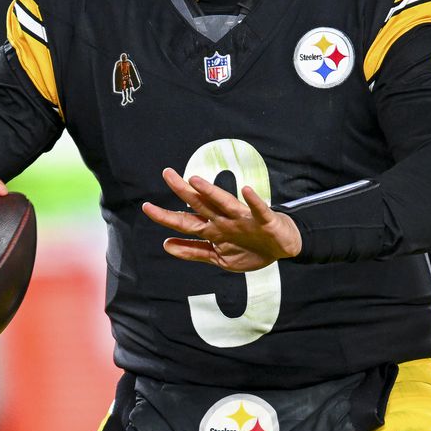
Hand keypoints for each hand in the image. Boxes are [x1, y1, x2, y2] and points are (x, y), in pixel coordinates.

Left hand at [141, 167, 300, 271]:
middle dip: (183, 192)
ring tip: (196, 181)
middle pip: (201, 205)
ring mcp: (244, 219)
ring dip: (211, 192)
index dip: (166, 216)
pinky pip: (258, 210)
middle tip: (167, 173)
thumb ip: (194, 251)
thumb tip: (165, 244)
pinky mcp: (264, 221)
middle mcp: (225, 221)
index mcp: (214, 230)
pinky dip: (253, 202)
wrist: (283, 247)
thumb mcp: (219, 257)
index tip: (146, 207)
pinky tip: (246, 190)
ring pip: (225, 203)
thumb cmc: (252, 249)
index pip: (185, 222)